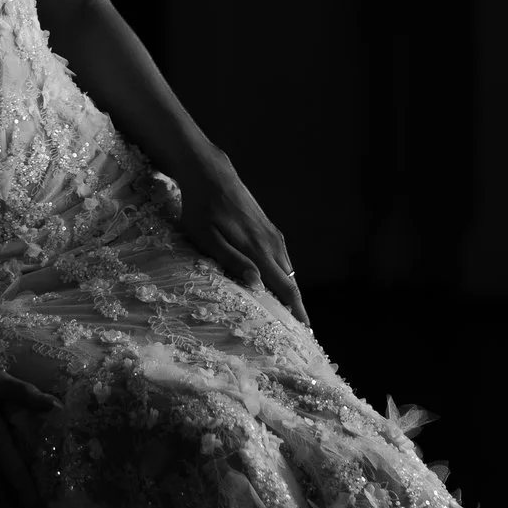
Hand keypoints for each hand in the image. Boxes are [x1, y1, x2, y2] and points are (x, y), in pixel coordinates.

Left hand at [177, 161, 311, 325]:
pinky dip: (284, 276)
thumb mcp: (206, 237)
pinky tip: (278, 285)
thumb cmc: (201, 208)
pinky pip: (282, 259)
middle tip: (300, 332)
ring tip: (291, 315)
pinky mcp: (269, 229)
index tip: (306, 331)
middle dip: (297, 307)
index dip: (297, 310)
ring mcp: (272, 235)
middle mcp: (272, 244)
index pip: (285, 287)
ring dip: (291, 292)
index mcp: (258, 249)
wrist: (212, 174)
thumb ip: (231, 260)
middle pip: (291, 282)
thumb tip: (256, 284)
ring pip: (288, 271)